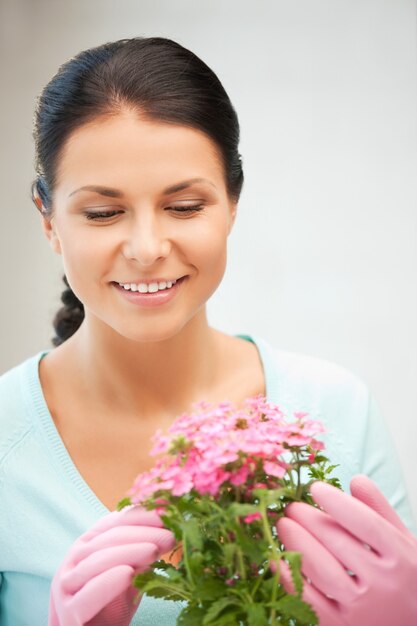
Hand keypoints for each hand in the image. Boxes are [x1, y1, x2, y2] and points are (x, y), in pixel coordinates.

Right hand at [48, 506, 175, 625]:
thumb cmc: (113, 606)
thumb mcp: (131, 573)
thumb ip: (144, 549)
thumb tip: (168, 514)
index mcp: (87, 545)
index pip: (114, 522)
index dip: (141, 516)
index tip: (168, 512)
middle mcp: (72, 561)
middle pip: (106, 540)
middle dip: (140, 534)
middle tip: (169, 535)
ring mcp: (65, 587)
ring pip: (95, 563)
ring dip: (127, 553)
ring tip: (154, 551)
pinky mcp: (67, 615)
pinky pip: (84, 598)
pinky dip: (106, 583)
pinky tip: (127, 574)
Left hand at [275, 475, 416, 625]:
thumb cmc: (406, 580)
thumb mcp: (404, 543)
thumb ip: (380, 511)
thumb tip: (355, 479)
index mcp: (401, 557)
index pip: (365, 523)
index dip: (337, 502)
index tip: (316, 488)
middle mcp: (383, 583)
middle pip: (338, 542)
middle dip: (308, 520)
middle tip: (292, 507)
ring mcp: (361, 608)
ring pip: (321, 569)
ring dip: (296, 543)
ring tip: (283, 526)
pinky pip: (309, 601)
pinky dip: (289, 578)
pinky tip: (277, 559)